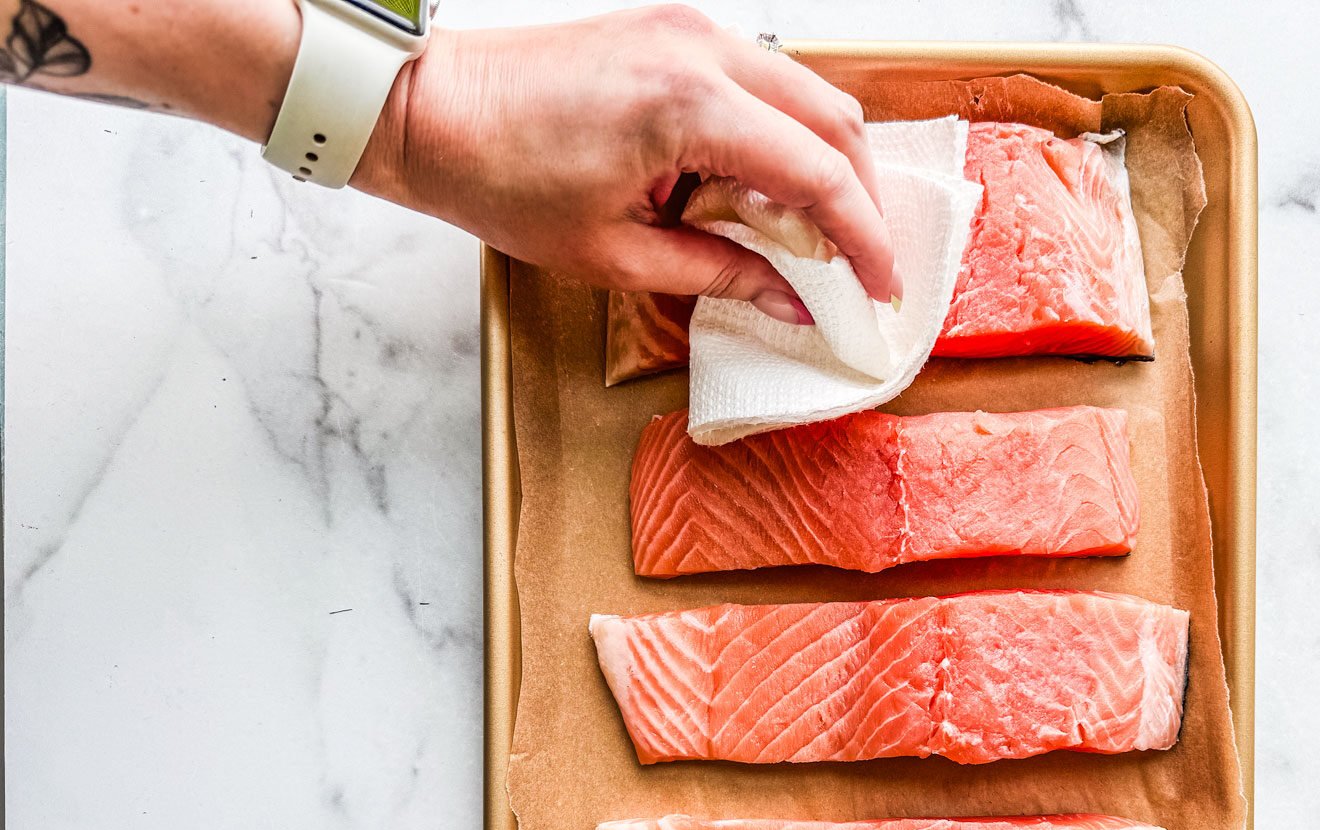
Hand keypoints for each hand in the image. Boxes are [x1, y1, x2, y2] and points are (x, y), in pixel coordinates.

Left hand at [357, 5, 900, 322]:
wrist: (432, 110)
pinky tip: (768, 190)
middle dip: (861, 199)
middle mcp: (704, 51)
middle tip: (860, 265)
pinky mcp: (677, 30)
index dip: (863, 238)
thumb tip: (790, 302)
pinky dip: (785, 136)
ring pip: (808, 94)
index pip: (819, 172)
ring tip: (817, 236)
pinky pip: (765, 82)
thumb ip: (719, 275)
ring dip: (827, 165)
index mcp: (690, 105)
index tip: (880, 286)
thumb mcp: (616, 255)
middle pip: (835, 120)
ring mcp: (693, 30)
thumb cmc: (501, 175)